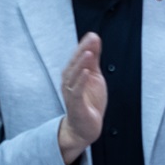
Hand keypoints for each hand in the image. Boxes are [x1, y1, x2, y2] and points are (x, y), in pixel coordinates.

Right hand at [58, 33, 107, 164]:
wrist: (84, 128)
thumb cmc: (88, 102)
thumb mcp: (94, 76)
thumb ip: (93, 59)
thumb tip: (94, 39)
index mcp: (74, 75)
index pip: (77, 58)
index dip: (84, 46)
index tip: (92, 36)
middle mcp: (69, 83)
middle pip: (73, 64)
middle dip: (81, 51)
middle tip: (90, 40)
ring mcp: (71, 94)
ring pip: (73, 76)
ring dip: (80, 64)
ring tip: (88, 53)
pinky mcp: (76, 105)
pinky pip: (76, 92)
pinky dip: (81, 82)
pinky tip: (86, 73)